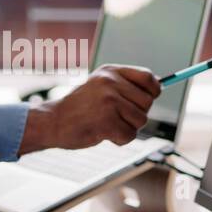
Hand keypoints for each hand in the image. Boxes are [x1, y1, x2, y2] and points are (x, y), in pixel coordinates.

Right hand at [19, 64, 161, 152]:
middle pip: (147, 102)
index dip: (153, 91)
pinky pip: (130, 135)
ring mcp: (108, 101)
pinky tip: (104, 134)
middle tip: (117, 116)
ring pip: (140, 120)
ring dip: (127, 128)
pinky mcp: (106, 121)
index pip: (149, 78)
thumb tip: (159, 86)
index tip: (146, 100)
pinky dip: (120, 140)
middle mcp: (110, 83)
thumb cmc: (80, 108)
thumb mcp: (100, 86)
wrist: (53, 122)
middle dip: (137, 114)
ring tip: (107, 125)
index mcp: (110, 72)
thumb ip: (126, 85)